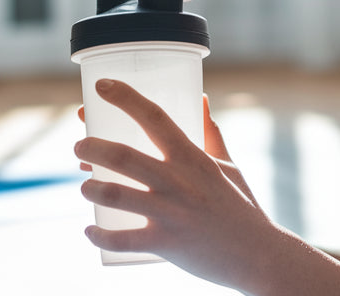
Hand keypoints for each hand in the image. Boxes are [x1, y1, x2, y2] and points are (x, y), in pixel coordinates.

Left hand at [74, 79, 270, 286]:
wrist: (259, 254)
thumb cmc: (241, 207)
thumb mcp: (228, 165)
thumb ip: (211, 133)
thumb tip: (201, 99)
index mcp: (192, 157)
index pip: (154, 116)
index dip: (125, 97)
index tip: (101, 86)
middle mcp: (179, 181)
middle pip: (123, 155)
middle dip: (91, 147)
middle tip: (80, 146)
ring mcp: (171, 213)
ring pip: (114, 195)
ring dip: (90, 188)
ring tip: (84, 186)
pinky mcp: (166, 243)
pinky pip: (121, 239)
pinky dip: (99, 235)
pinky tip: (90, 230)